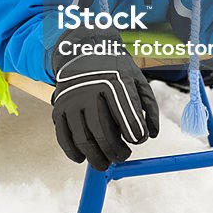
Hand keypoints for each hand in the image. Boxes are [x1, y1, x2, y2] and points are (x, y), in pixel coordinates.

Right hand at [51, 26, 159, 170]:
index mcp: (114, 81)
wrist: (83, 51)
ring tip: (107, 162)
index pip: (127, 115)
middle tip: (124, 156)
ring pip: (83, 139)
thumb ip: (148, 105)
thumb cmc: (115, 69)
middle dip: (116, 151)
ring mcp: (72, 100)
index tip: (139, 139)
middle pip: (103, 132)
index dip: (136, 133)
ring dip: (96, 157)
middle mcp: (90, 90)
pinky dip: (72, 152)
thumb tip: (153, 134)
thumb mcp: (137, 79)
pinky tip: (83, 158)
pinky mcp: (59, 108)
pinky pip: (63, 137)